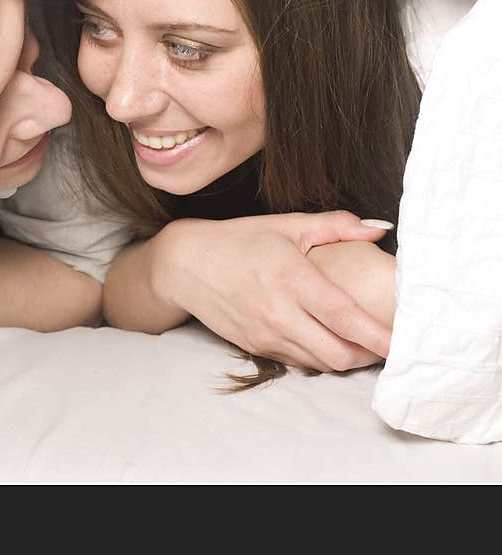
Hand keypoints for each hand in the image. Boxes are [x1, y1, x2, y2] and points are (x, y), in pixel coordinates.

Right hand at [152, 211, 393, 372]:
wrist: (185, 264)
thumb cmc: (239, 240)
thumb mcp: (286, 225)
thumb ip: (335, 226)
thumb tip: (377, 229)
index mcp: (292, 279)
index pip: (345, 318)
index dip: (377, 336)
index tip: (402, 344)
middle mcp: (280, 313)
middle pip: (339, 354)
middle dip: (368, 355)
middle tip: (385, 343)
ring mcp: (266, 334)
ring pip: (321, 363)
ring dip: (345, 358)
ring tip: (360, 343)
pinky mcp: (256, 348)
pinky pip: (298, 362)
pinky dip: (318, 357)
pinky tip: (324, 340)